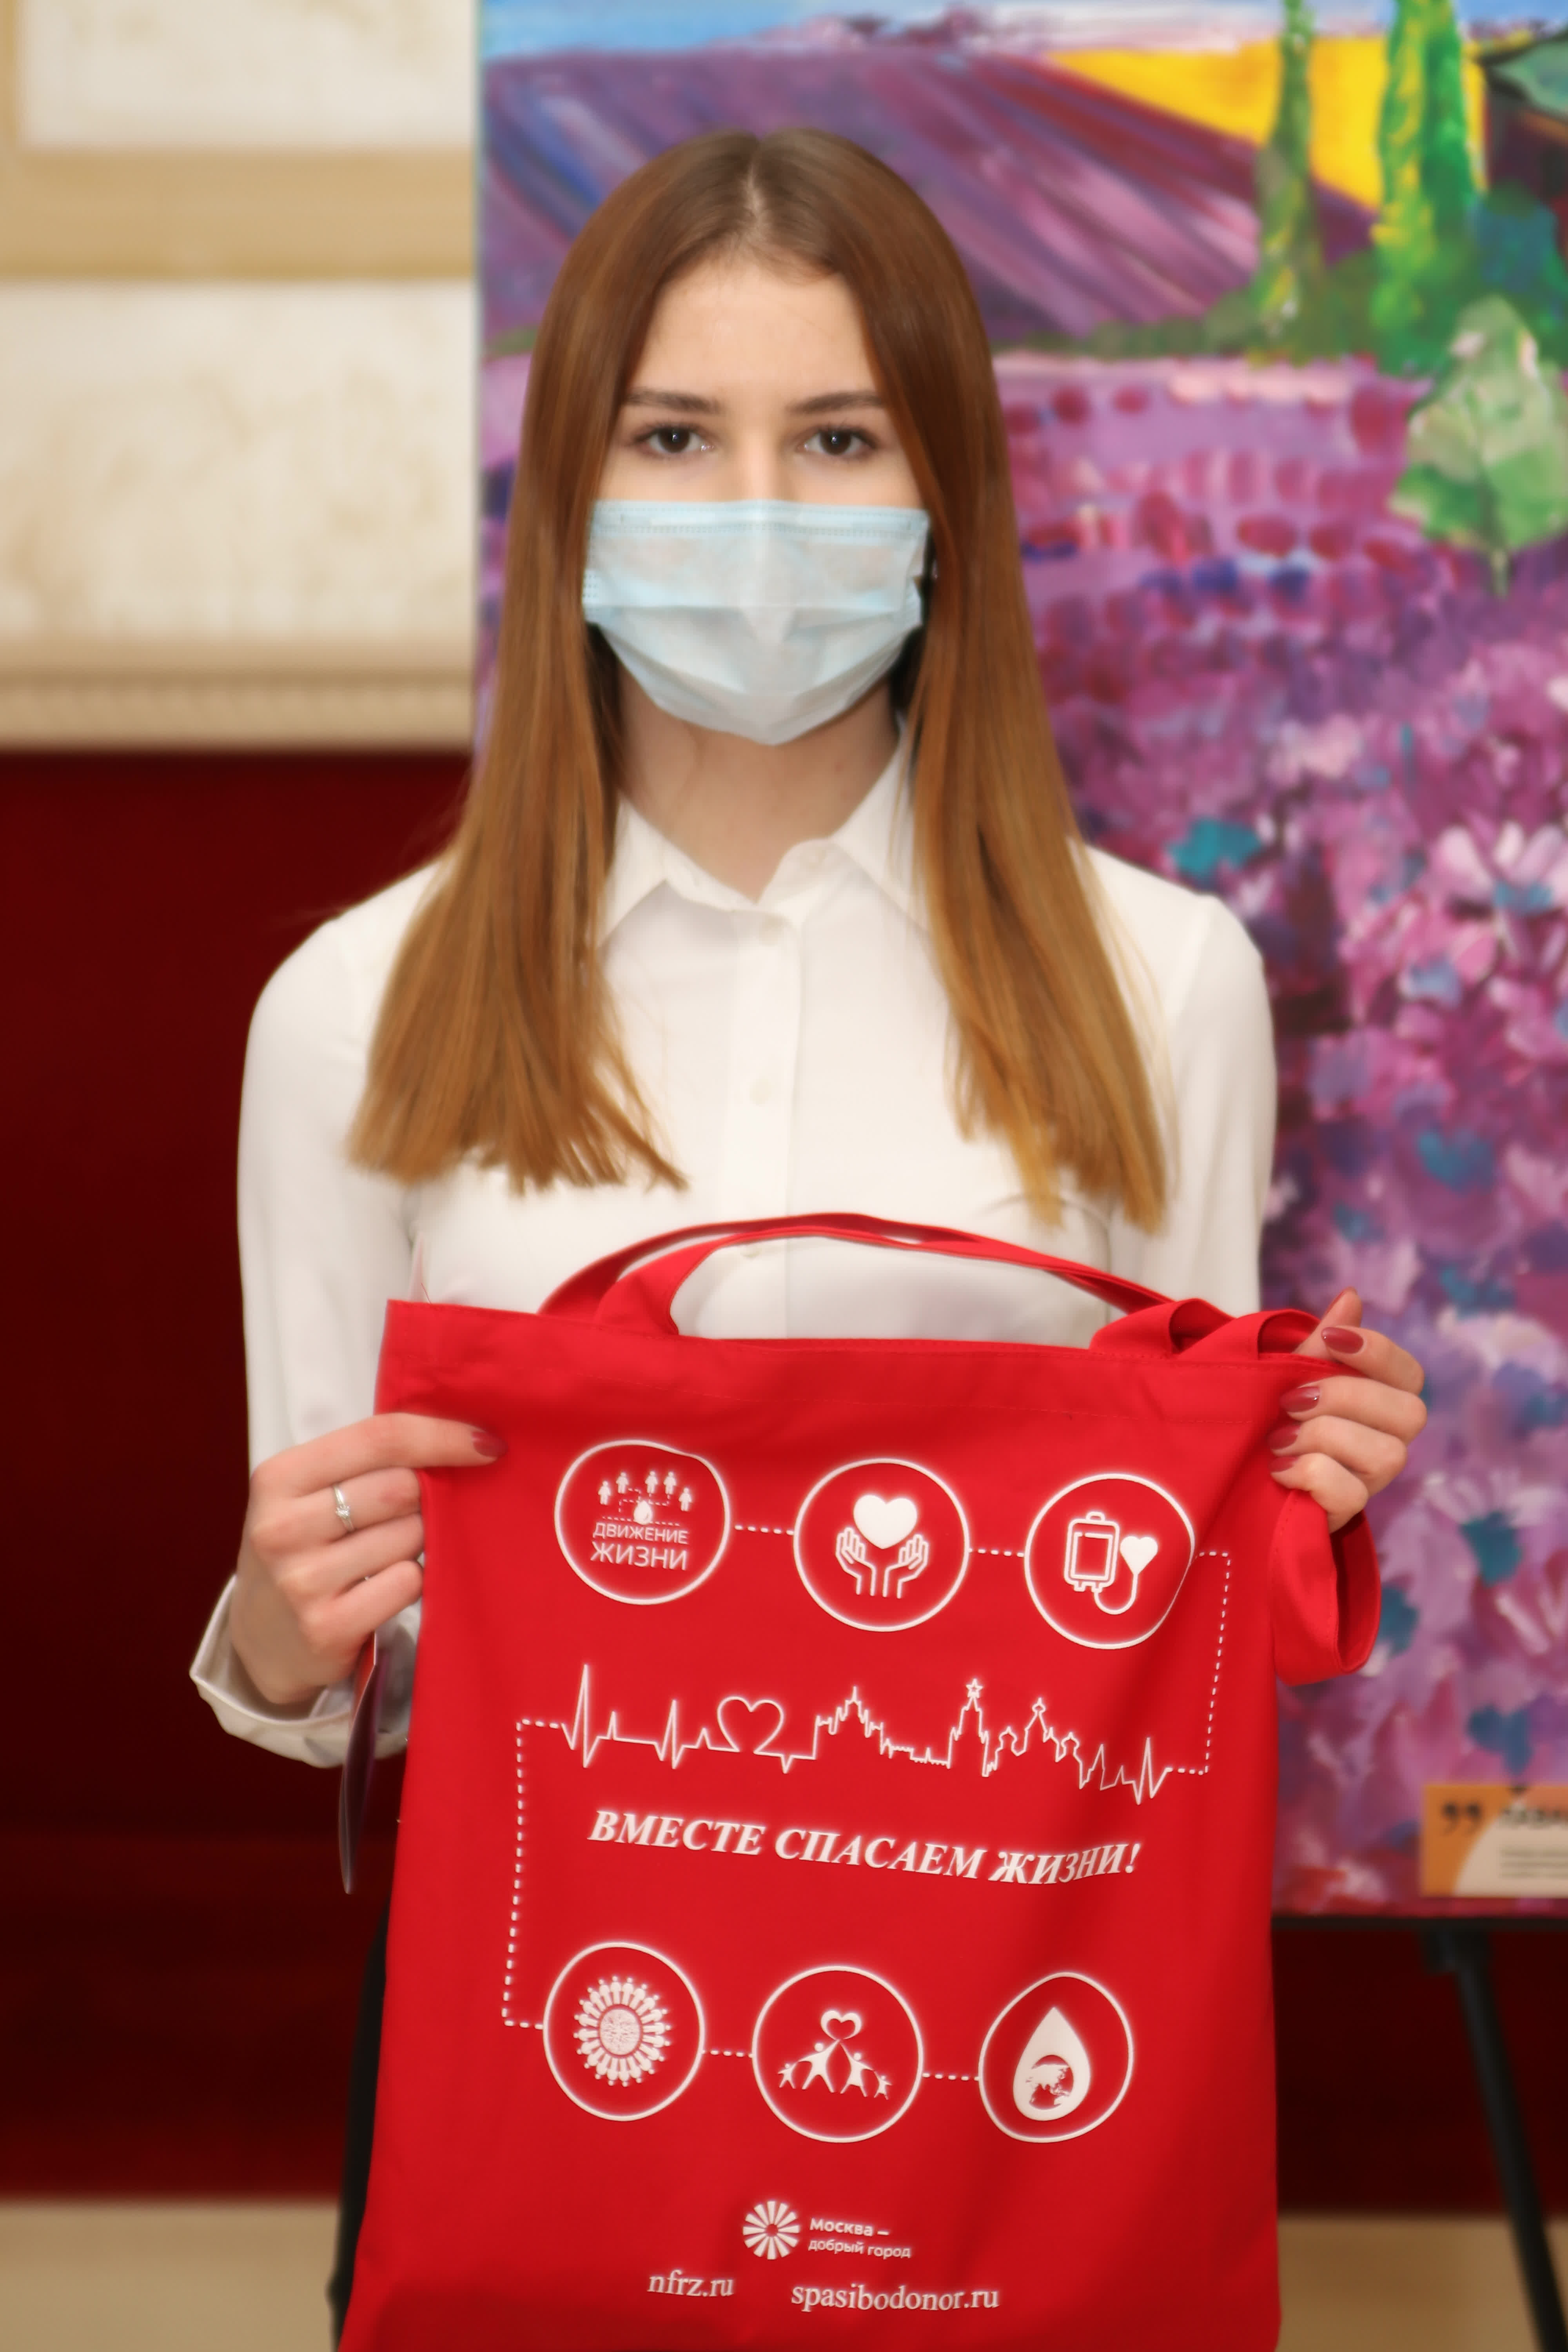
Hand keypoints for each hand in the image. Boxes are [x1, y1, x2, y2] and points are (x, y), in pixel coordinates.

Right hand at [230, 1414, 504, 1705]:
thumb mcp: (309, 1493)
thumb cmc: (303, 1550)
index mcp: (279, 1477)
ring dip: (419, 1540)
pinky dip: (412, 1580)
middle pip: (400, 1487)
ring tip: (388, 1554)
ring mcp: (302, 1580)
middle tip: (415, 1513)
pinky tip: (386, 1588)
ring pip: (409, 1536)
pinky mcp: (325, 1627)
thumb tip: (463, 1438)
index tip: (489, 1442)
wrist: (261, 1641)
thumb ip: (368, 1462)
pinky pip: (407, 1582)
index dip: (443, 1435)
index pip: (380, 1437)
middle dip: (427, 1496)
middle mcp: (283, 1526)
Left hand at [1267, 1289, 1425, 1533]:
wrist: (1236, 1476)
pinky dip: (1311, 1475)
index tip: (1328, 1339)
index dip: (1378, 1352)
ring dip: (1324, 1437)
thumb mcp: (1288, 1375)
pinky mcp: (1347, 1512)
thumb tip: (1351, 1296)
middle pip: (1409, 1413)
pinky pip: (1351, 1494)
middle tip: (1291, 1399)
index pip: (1410, 1373)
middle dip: (1346, 1396)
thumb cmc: (1272, 1417)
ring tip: (1279, 1438)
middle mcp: (1388, 1440)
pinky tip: (1280, 1469)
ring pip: (1386, 1455)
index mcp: (1380, 1401)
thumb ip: (1321, 1344)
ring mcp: (1371, 1479)